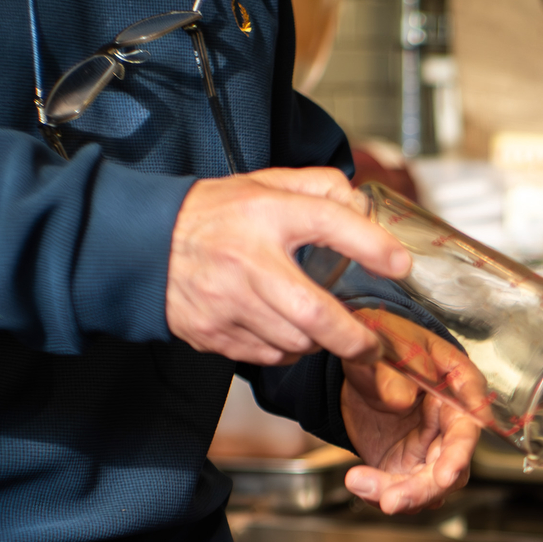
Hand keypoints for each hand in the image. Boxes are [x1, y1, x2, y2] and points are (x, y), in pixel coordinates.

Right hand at [165, 167, 407, 364]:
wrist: (143, 244)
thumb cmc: (214, 215)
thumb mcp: (264, 185)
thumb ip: (318, 188)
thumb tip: (362, 205)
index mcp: (263, 214)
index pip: (326, 221)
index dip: (369, 244)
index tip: (399, 264)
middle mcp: (246, 260)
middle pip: (313, 312)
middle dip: (352, 338)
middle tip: (372, 345)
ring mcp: (227, 302)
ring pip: (293, 342)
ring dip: (316, 342)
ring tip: (318, 329)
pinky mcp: (212, 333)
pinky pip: (266, 356)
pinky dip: (284, 350)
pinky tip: (282, 332)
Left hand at [341, 310, 482, 513]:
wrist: (362, 365)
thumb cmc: (387, 346)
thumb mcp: (384, 348)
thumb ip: (390, 373)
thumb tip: (401, 399)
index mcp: (459, 385)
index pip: (471, 418)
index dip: (461, 449)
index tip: (447, 471)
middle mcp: (452, 422)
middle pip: (453, 463)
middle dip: (425, 486)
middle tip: (394, 499)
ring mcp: (431, 447)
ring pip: (431, 484)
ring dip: (402, 495)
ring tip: (361, 484)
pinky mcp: (408, 464)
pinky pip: (404, 488)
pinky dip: (382, 493)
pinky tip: (361, 483)